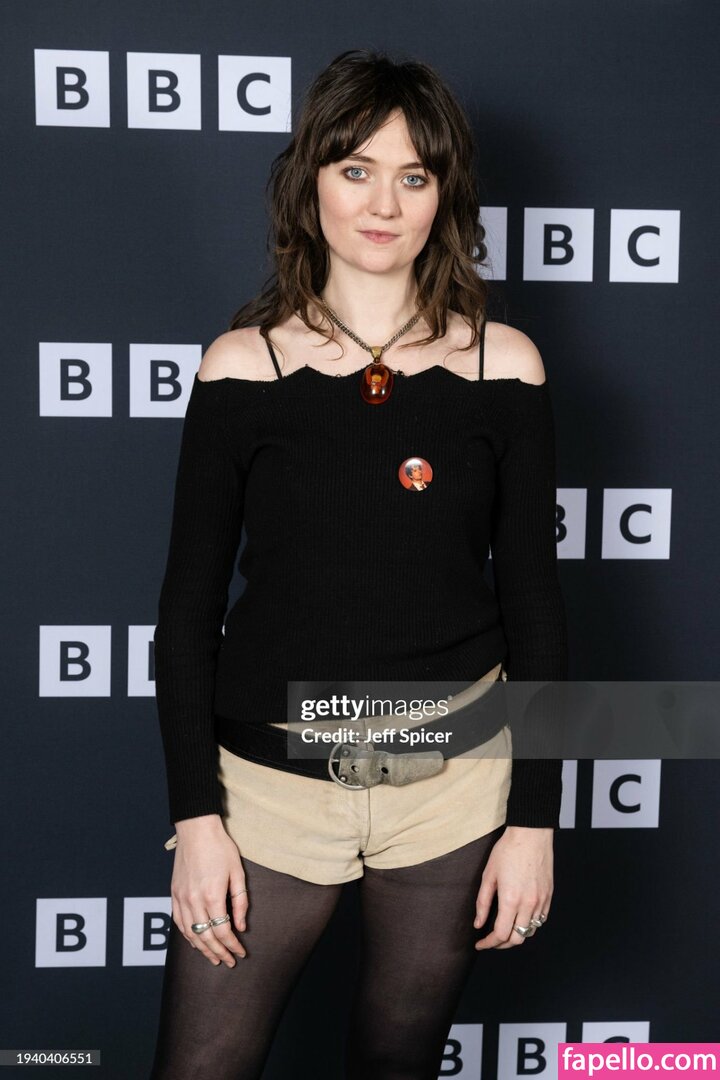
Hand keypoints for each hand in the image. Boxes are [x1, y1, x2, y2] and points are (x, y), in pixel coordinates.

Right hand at [171, 814, 248, 966]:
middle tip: (228, 962)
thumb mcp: (237, 872)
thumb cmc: (220, 847)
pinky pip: (179, 922)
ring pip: (190, 933)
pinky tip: (195, 942)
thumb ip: (240, 902)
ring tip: (213, 958)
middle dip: (218, 952)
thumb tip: (241, 926)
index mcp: (212, 896)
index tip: (240, 953)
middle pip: (205, 937)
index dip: (232, 946)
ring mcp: (181, 898)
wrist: (196, 830)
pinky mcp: (174, 894)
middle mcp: (194, 900)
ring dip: (202, 949)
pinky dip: (187, 936)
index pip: (222, 931)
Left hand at [473, 826, 552, 949]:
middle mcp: (528, 904)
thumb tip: (478, 923)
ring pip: (530, 931)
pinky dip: (529, 925)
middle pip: (517, 939)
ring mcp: (541, 901)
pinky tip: (520, 918)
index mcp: (511, 900)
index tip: (481, 943)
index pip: (501, 935)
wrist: (531, 834)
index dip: (489, 943)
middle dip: (502, 944)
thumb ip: (483, 902)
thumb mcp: (488, 875)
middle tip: (491, 940)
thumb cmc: (508, 850)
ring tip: (505, 929)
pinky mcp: (549, 896)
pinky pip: (540, 920)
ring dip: (516, 935)